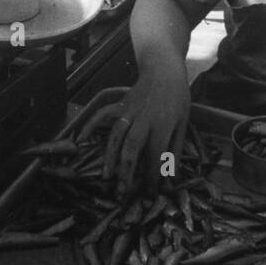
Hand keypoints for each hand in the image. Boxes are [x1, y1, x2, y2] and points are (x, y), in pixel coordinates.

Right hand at [78, 71, 190, 194]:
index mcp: (163, 125)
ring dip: (110, 156)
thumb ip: (176, 150)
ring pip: (116, 135)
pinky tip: (81, 139)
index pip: (156, 156)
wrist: (164, 69)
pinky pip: (102, 114)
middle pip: (132, 148)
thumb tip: (172, 177)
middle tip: (122, 192)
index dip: (152, 178)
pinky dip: (90, 125)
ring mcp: (130, 110)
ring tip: (107, 176)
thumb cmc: (177, 98)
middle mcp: (144, 119)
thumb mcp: (183, 123)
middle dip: (126, 172)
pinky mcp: (120, 104)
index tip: (149, 195)